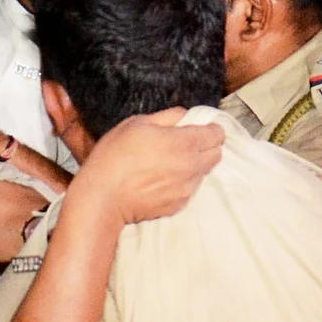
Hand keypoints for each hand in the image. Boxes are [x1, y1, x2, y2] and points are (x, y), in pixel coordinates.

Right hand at [71, 108, 224, 225]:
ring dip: (193, 166)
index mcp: (184, 143)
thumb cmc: (115, 156)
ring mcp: (187, 189)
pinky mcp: (179, 205)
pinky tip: (160, 181)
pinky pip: (189, 190)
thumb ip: (168, 116)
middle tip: (183, 145)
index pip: (217, 134)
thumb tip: (185, 116)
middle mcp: (192, 167)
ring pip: (203, 173)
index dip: (209, 128)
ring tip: (167, 164)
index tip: (197, 128)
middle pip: (217, 154)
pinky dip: (181, 183)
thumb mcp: (136, 123)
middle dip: (206, 147)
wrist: (103, 198)